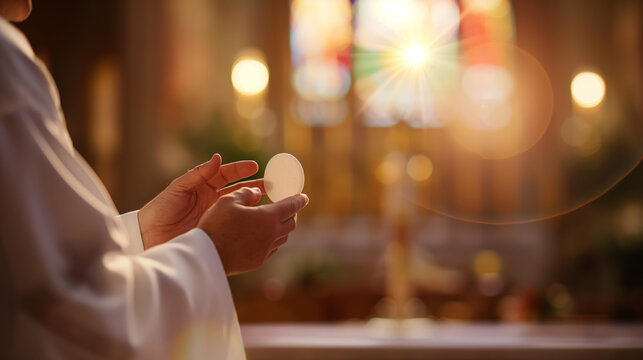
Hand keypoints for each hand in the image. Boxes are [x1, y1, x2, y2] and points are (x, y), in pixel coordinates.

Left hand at [138, 154, 263, 248]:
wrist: (148, 236)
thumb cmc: (160, 209)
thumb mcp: (178, 188)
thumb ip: (198, 174)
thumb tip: (218, 157)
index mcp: (204, 186)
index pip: (228, 174)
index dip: (242, 170)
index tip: (255, 167)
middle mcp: (213, 199)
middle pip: (240, 190)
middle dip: (256, 186)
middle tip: (272, 184)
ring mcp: (216, 215)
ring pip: (241, 207)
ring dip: (256, 204)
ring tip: (271, 202)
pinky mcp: (216, 231)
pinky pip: (235, 225)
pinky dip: (247, 222)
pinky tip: (258, 222)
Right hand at [197, 187, 308, 275]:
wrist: (206, 256)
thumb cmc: (216, 225)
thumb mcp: (228, 200)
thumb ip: (246, 193)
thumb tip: (257, 193)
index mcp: (267, 217)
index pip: (290, 207)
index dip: (299, 200)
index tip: (304, 197)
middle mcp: (270, 235)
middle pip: (291, 224)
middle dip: (292, 214)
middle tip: (289, 208)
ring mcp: (265, 250)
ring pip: (283, 238)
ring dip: (283, 228)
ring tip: (277, 222)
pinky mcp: (257, 262)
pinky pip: (272, 249)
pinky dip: (273, 240)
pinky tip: (265, 237)